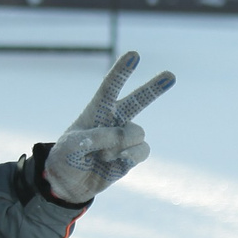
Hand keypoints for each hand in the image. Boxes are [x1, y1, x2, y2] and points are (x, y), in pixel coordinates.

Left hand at [43, 51, 174, 204]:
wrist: (69, 182)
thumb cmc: (66, 156)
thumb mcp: (72, 145)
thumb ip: (98, 137)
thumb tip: (124, 140)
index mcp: (97, 110)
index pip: (110, 87)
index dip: (122, 71)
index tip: (134, 55)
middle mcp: (115, 120)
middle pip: (138, 100)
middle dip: (154, 88)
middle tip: (171, 75)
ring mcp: (125, 138)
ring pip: (138, 133)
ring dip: (121, 145)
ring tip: (103, 155)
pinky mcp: (132, 156)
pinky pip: (142, 151)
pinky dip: (131, 157)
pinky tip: (118, 161)